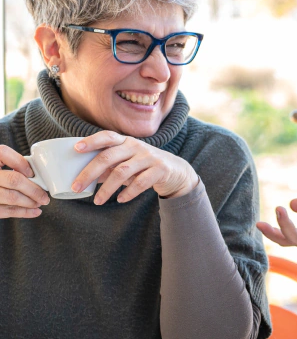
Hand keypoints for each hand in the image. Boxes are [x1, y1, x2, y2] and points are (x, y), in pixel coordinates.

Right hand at [0, 144, 49, 217]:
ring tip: (40, 202)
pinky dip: (23, 212)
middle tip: (44, 195)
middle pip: (14, 180)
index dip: (20, 163)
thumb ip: (10, 161)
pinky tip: (34, 211)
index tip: (31, 172)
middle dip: (34, 189)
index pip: (4, 153)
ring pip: (12, 197)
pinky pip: (5, 211)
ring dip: (31, 202)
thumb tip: (31, 172)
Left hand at [71, 131, 198, 203]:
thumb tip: (85, 178)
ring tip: (97, 201)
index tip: (76, 149)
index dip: (91, 141)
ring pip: (122, 172)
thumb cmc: (145, 166)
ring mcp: (149, 157)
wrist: (177, 171)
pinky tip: (120, 200)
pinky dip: (128, 193)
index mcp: (126, 142)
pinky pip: (140, 183)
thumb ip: (109, 168)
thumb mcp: (127, 163)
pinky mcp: (160, 170)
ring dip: (107, 188)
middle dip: (89, 172)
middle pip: (108, 157)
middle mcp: (136, 146)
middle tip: (76, 187)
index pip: (107, 137)